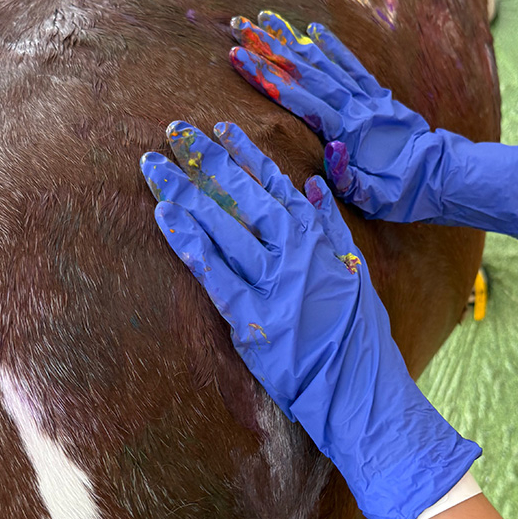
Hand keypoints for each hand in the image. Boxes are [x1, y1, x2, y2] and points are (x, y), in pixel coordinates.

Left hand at [140, 121, 480, 518]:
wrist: (364, 391)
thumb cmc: (359, 335)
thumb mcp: (355, 269)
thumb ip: (331, 224)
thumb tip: (312, 184)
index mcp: (317, 238)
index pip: (274, 184)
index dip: (243, 153)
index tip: (218, 127)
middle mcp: (295, 253)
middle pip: (241, 196)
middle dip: (205, 160)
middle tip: (172, 130)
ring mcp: (273, 284)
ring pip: (222, 226)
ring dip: (185, 192)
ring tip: (153, 165)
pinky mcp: (253, 320)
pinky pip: (214, 274)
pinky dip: (189, 243)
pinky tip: (165, 217)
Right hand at [229, 12, 517, 243]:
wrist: (442, 176)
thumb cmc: (402, 194)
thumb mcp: (373, 198)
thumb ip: (348, 178)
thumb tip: (331, 151)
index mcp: (347, 132)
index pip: (298, 98)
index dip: (265, 77)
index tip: (237, 56)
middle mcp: (355, 108)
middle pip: (304, 72)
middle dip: (268, 48)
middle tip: (238, 25)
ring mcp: (367, 98)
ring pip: (324, 62)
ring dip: (292, 40)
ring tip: (265, 17)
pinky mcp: (378, 96)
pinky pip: (352, 65)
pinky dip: (332, 46)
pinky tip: (312, 29)